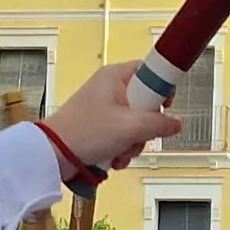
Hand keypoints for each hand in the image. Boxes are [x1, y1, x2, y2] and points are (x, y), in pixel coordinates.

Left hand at [42, 61, 182, 173]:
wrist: (53, 154)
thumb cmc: (83, 132)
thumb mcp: (130, 126)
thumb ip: (159, 123)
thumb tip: (176, 123)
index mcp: (116, 76)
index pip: (152, 71)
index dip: (162, 89)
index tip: (166, 105)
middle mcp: (111, 89)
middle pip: (147, 104)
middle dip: (146, 127)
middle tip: (136, 134)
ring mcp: (106, 109)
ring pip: (136, 124)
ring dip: (133, 143)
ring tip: (120, 150)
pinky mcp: (101, 127)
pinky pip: (123, 136)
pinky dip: (121, 149)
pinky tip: (113, 158)